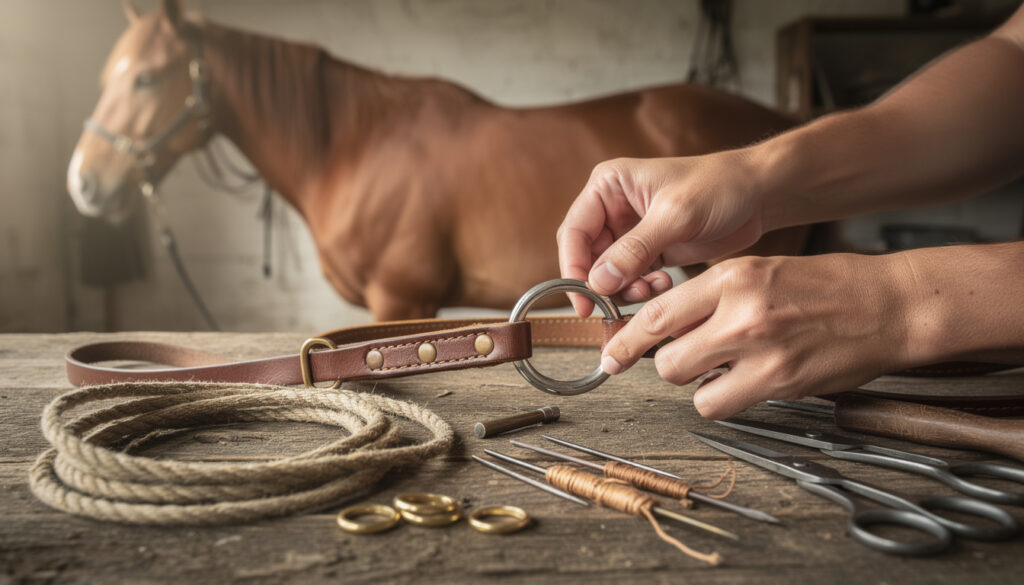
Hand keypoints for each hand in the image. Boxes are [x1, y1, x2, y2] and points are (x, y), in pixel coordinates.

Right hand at [557, 152, 766, 315]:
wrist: (758, 194)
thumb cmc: (719, 186)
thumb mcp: (676, 215)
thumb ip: (635, 249)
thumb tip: (599, 281)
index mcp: (609, 186)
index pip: (574, 231)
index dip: (573, 267)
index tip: (583, 298)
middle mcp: (613, 208)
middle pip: (587, 256)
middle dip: (602, 282)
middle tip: (615, 304)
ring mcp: (630, 231)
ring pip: (608, 272)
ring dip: (624, 288)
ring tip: (651, 289)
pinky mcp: (650, 250)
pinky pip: (631, 278)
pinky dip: (642, 288)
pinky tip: (663, 284)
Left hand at [601, 253, 911, 417]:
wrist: (888, 305)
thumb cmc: (826, 285)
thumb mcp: (761, 269)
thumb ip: (712, 296)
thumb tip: (665, 327)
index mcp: (733, 275)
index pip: (657, 313)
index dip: (627, 339)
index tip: (612, 354)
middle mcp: (741, 311)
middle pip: (663, 354)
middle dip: (663, 361)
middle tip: (680, 358)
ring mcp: (760, 350)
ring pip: (685, 381)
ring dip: (694, 380)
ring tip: (720, 367)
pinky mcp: (779, 382)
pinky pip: (717, 403)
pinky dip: (720, 399)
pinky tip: (740, 383)